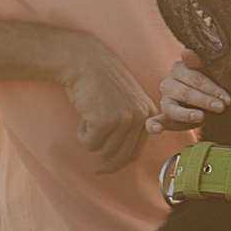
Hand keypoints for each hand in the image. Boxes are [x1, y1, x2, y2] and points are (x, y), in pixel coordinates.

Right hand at [59, 37, 159, 173]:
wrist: (85, 61)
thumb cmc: (101, 82)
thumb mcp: (126, 101)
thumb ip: (131, 126)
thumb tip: (125, 161)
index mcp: (149, 114)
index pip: (135, 153)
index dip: (118, 164)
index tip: (103, 168)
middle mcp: (140, 118)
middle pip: (120, 156)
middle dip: (104, 161)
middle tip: (93, 160)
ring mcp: (124, 120)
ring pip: (103, 151)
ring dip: (91, 141)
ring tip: (89, 120)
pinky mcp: (105, 121)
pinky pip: (89, 143)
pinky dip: (82, 134)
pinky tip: (84, 116)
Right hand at [155, 51, 230, 133]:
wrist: (206, 105)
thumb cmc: (208, 86)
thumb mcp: (209, 74)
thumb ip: (199, 63)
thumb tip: (187, 52)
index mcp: (178, 69)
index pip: (195, 78)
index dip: (211, 88)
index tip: (227, 98)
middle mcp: (168, 84)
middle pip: (185, 93)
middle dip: (205, 100)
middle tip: (221, 107)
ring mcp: (164, 101)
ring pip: (172, 108)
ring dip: (187, 114)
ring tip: (201, 116)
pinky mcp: (163, 118)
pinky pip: (153, 121)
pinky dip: (153, 126)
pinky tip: (157, 129)